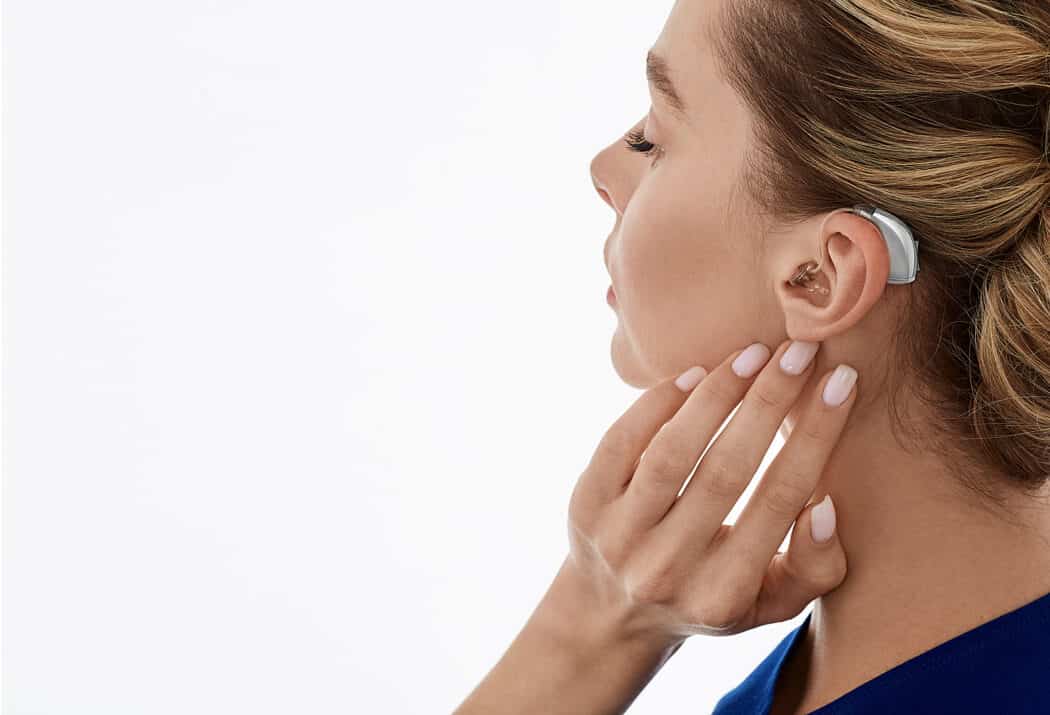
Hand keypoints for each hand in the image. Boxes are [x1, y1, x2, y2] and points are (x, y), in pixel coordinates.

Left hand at [553, 339, 854, 649]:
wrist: (612, 615)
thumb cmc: (710, 595)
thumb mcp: (771, 603)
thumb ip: (815, 567)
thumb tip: (822, 505)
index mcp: (721, 596)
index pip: (778, 501)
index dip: (814, 436)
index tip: (840, 381)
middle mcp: (665, 568)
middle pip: (725, 470)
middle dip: (769, 402)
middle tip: (801, 352)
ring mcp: (619, 536)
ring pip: (671, 451)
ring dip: (717, 394)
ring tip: (753, 353)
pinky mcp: (585, 504)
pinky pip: (621, 441)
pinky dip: (658, 402)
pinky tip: (695, 373)